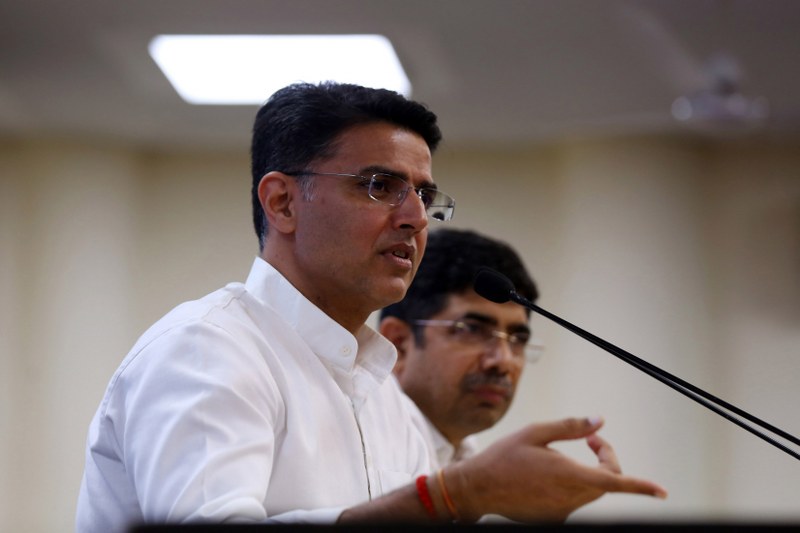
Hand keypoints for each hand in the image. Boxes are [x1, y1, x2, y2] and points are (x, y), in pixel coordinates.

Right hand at [446, 416, 667, 522]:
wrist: (478, 488)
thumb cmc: (504, 457)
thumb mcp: (535, 432)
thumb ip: (570, 427)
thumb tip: (599, 421)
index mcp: (567, 474)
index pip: (614, 480)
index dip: (640, 486)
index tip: (660, 490)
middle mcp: (569, 497)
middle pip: (606, 482)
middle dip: (607, 460)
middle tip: (590, 440)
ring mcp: (562, 511)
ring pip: (591, 492)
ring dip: (591, 472)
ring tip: (564, 455)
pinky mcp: (554, 518)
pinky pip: (574, 501)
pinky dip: (574, 486)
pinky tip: (549, 475)